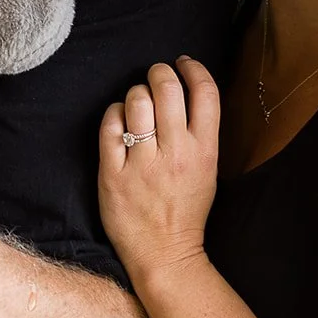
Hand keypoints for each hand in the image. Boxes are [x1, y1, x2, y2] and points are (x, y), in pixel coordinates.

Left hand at [98, 58, 220, 283]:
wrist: (164, 254)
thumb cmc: (186, 209)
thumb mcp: (207, 170)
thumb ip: (199, 133)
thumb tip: (186, 90)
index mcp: (204, 151)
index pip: (205, 92)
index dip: (194, 68)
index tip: (183, 64)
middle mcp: (175, 153)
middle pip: (167, 88)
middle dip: (160, 72)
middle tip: (155, 76)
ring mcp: (142, 163)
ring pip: (136, 101)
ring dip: (135, 93)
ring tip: (137, 102)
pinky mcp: (112, 174)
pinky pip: (109, 125)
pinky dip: (113, 113)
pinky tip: (118, 119)